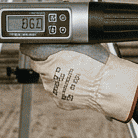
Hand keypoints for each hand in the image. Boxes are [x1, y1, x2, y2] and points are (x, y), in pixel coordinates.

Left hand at [21, 44, 137, 121]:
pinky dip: (65, 89)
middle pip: (41, 68)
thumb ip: (63, 41)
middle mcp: (46, 77)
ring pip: (50, 81)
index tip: (43, 50)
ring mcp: (53, 91)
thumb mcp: (78, 43)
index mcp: (47, 62)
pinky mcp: (60, 102)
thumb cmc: (96, 64)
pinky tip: (76, 84)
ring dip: (58, 77)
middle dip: (50, 65)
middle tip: (65, 62)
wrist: (106, 85)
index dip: (38, 51)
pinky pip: (58, 93)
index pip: (31, 53)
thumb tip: (60, 36)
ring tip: (75, 73)